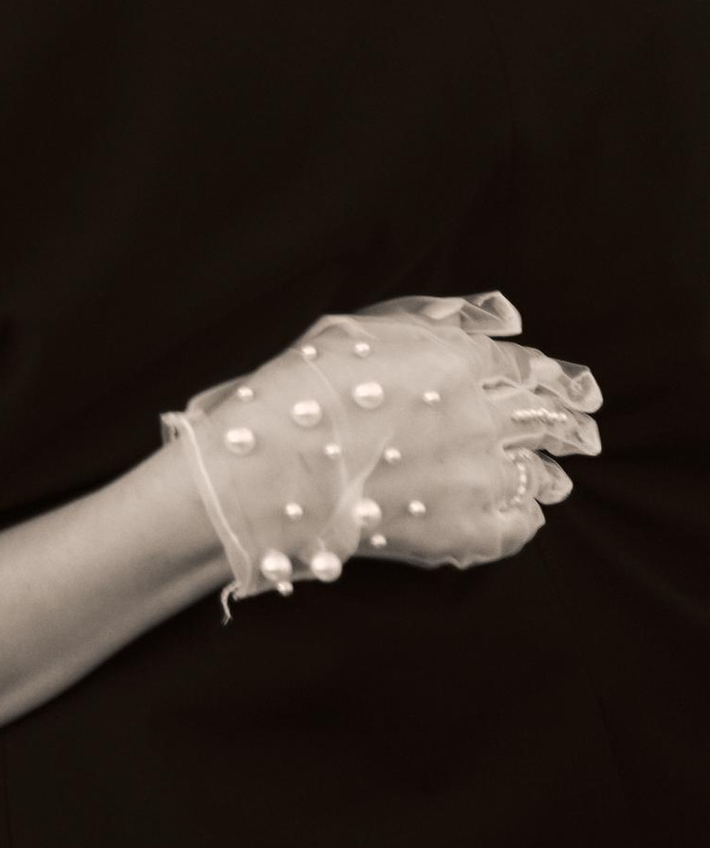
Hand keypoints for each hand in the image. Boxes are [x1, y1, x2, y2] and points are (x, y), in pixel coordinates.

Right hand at [167, 292, 601, 598]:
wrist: (273, 472)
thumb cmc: (301, 392)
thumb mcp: (357, 328)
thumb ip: (433, 318)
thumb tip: (500, 317)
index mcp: (455, 360)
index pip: (523, 364)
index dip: (538, 374)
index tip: (552, 384)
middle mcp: (481, 415)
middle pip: (546, 415)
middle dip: (561, 419)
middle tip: (574, 427)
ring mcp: (481, 476)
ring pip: (541, 472)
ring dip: (543, 470)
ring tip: (545, 475)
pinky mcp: (474, 530)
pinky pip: (522, 524)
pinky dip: (520, 517)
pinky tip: (511, 513)